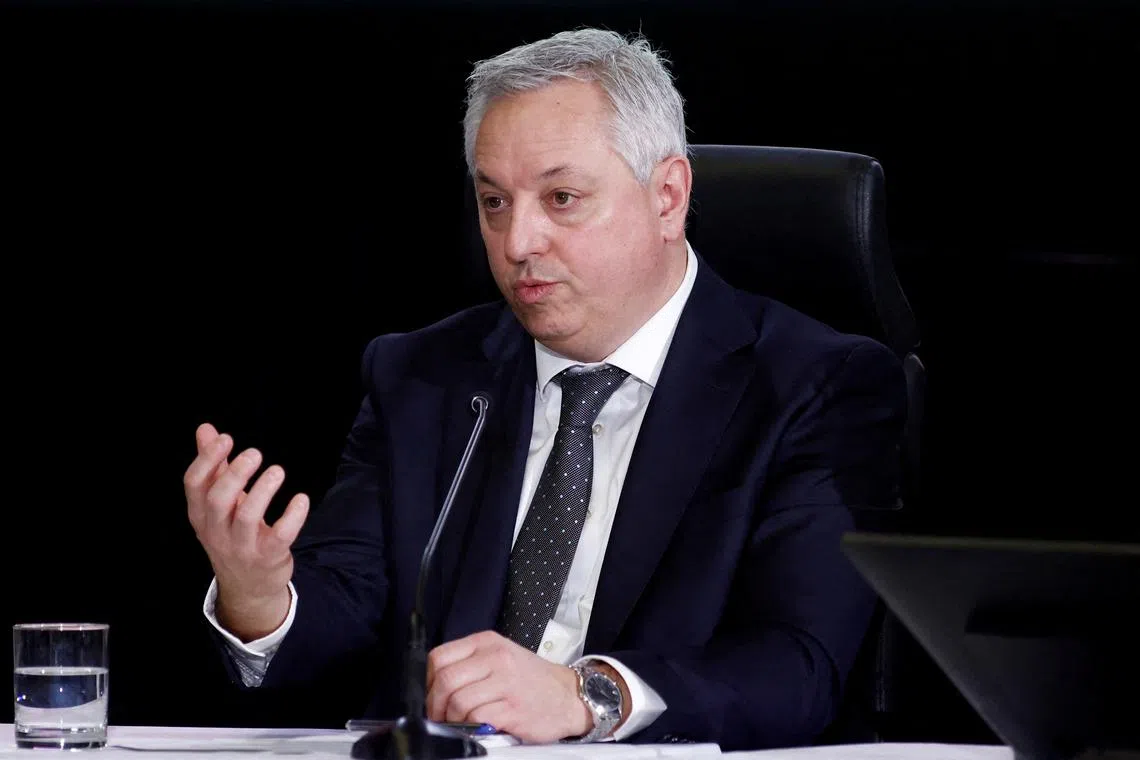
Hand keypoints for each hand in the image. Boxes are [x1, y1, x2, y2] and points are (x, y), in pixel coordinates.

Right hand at [183, 422, 309, 640]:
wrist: (248, 586)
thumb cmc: (232, 533)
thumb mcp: (218, 504)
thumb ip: (214, 466)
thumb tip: (206, 428)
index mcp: (200, 514)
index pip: (193, 484)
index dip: (207, 459)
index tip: (226, 438)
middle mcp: (216, 531)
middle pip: (218, 499)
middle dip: (236, 474)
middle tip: (255, 453)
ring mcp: (241, 547)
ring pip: (246, 518)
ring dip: (263, 491)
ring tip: (277, 471)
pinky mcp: (268, 557)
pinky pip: (280, 536)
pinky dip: (291, 517)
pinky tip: (301, 499)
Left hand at [425, 631, 591, 743]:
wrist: (568, 695)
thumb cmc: (532, 679)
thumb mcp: (501, 656)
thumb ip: (470, 664)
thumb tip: (434, 685)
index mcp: (487, 643)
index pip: (439, 657)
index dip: (427, 681)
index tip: (431, 695)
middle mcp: (496, 658)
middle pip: (445, 680)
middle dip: (435, 704)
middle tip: (439, 716)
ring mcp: (505, 683)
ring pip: (458, 701)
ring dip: (452, 719)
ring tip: (459, 722)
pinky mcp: (512, 708)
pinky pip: (477, 719)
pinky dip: (472, 727)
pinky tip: (479, 726)